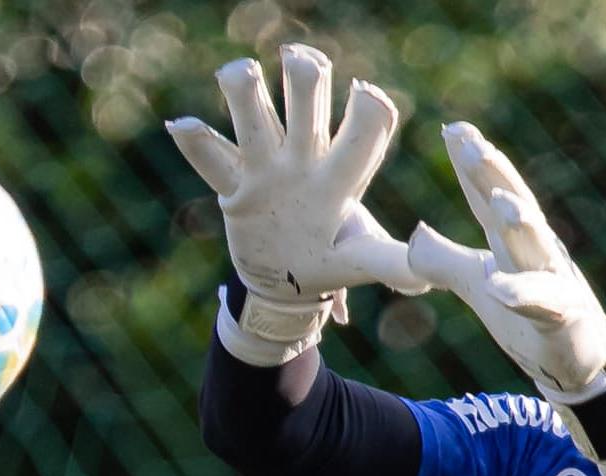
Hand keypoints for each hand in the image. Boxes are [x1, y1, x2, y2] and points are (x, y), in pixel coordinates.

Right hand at [167, 44, 428, 364]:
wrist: (287, 282)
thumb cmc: (331, 259)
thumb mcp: (360, 261)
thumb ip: (390, 263)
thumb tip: (425, 279)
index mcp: (342, 174)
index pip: (362, 132)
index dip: (367, 111)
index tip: (366, 95)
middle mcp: (305, 159)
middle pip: (307, 106)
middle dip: (306, 81)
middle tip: (301, 63)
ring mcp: (267, 169)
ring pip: (257, 121)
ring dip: (247, 94)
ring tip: (239, 73)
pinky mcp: (236, 188)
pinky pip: (213, 162)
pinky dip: (197, 143)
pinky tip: (180, 123)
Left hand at [404, 122, 605, 396]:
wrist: (576, 363)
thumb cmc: (529, 317)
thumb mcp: (478, 284)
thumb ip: (443, 259)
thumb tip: (415, 231)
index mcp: (513, 240)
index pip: (487, 196)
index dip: (470, 164)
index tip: (452, 128)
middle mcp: (535, 250)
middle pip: (512, 204)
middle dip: (492, 173)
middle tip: (469, 141)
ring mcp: (553, 280)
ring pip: (535, 245)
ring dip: (519, 220)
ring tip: (498, 200)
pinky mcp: (562, 316)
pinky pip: (541, 303)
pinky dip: (520, 294)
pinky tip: (496, 288)